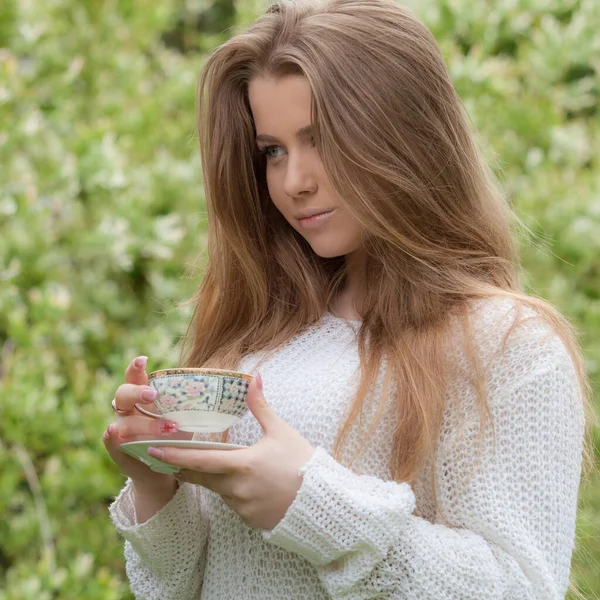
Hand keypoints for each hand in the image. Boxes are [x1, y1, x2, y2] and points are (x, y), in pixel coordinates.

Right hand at [102, 356, 191, 490]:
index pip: (134, 377)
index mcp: (140, 397)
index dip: (135, 367)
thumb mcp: (182, 415)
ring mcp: (121, 429)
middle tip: (153, 395)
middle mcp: (127, 410)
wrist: (165, 467)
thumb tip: (211, 386)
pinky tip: (112, 431)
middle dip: (138, 393)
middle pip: (124, 394)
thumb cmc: (175, 434)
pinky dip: (111, 437)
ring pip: (125, 422)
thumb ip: (187, 402)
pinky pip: (111, 442)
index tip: (143, 359)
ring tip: (168, 427)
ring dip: (144, 423)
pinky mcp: (118, 450)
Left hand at [147, 373, 315, 529]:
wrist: (323, 503)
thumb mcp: (281, 431)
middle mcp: (237, 489)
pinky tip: (248, 485)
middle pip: (201, 477)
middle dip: (183, 468)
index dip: (173, 456)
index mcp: (242, 465)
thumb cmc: (303, 463)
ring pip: (218, 490)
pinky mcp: (250, 520)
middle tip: (166, 459)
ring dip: (213, 479)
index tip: (152, 451)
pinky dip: (233, 493)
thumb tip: (254, 377)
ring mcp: (242, 507)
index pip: (198, 461)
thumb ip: (261, 406)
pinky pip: (233, 504)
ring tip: (217, 467)